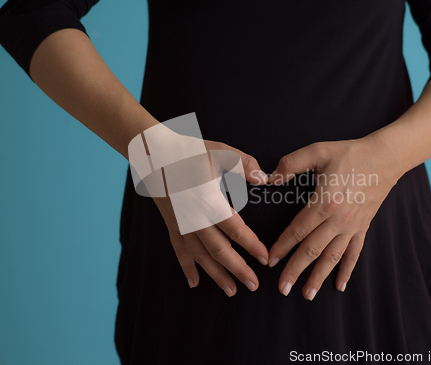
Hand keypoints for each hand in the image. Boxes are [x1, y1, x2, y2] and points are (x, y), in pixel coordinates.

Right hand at [152, 140, 269, 296]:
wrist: (153, 154)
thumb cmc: (188, 152)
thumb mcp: (220, 152)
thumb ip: (245, 164)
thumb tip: (264, 179)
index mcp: (208, 202)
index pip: (235, 230)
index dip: (252, 246)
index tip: (266, 258)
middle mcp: (194, 219)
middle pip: (219, 251)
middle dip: (238, 269)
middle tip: (253, 285)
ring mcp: (181, 224)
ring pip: (200, 256)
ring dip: (216, 274)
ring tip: (231, 290)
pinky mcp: (172, 224)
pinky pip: (180, 251)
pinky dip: (187, 267)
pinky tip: (194, 282)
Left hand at [267, 135, 403, 299]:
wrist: (385, 157)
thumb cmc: (349, 153)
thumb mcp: (317, 151)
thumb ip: (291, 163)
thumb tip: (271, 178)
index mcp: (323, 203)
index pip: (297, 230)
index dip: (282, 246)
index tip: (270, 260)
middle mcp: (338, 220)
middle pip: (312, 251)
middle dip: (295, 271)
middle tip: (282, 288)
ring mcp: (352, 226)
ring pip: (332, 258)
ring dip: (319, 277)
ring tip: (307, 294)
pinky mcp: (363, 227)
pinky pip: (354, 253)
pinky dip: (347, 270)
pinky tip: (340, 285)